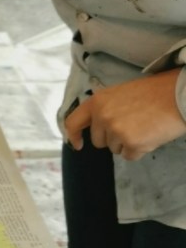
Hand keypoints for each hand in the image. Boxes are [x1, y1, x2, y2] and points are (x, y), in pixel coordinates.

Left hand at [65, 69, 185, 159]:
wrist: (181, 94)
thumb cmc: (156, 92)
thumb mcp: (122, 93)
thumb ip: (105, 108)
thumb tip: (96, 126)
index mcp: (98, 102)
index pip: (72, 123)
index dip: (73, 136)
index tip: (77, 144)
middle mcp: (103, 116)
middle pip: (98, 141)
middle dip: (113, 137)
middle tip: (134, 123)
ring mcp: (116, 131)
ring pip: (115, 149)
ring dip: (128, 142)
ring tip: (145, 125)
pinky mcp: (132, 144)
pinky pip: (129, 156)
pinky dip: (140, 150)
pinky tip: (151, 135)